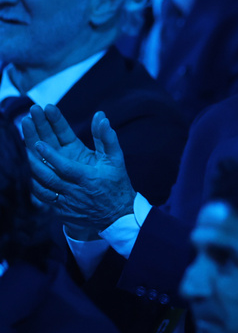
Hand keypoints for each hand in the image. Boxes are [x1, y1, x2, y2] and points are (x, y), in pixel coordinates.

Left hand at [23, 106, 135, 230]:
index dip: (51, 155)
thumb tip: (101, 117)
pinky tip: (30, 172)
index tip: (39, 143)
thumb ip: (107, 138)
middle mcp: (74, 191)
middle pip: (48, 175)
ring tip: (24, 153)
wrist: (118, 215)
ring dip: (32, 170)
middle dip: (35, 157)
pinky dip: (34, 184)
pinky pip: (42, 197)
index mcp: (88, 178)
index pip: (65, 166)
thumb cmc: (117, 185)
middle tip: (27, 142)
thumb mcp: (116, 160)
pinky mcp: (60, 210)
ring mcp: (65, 202)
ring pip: (42, 186)